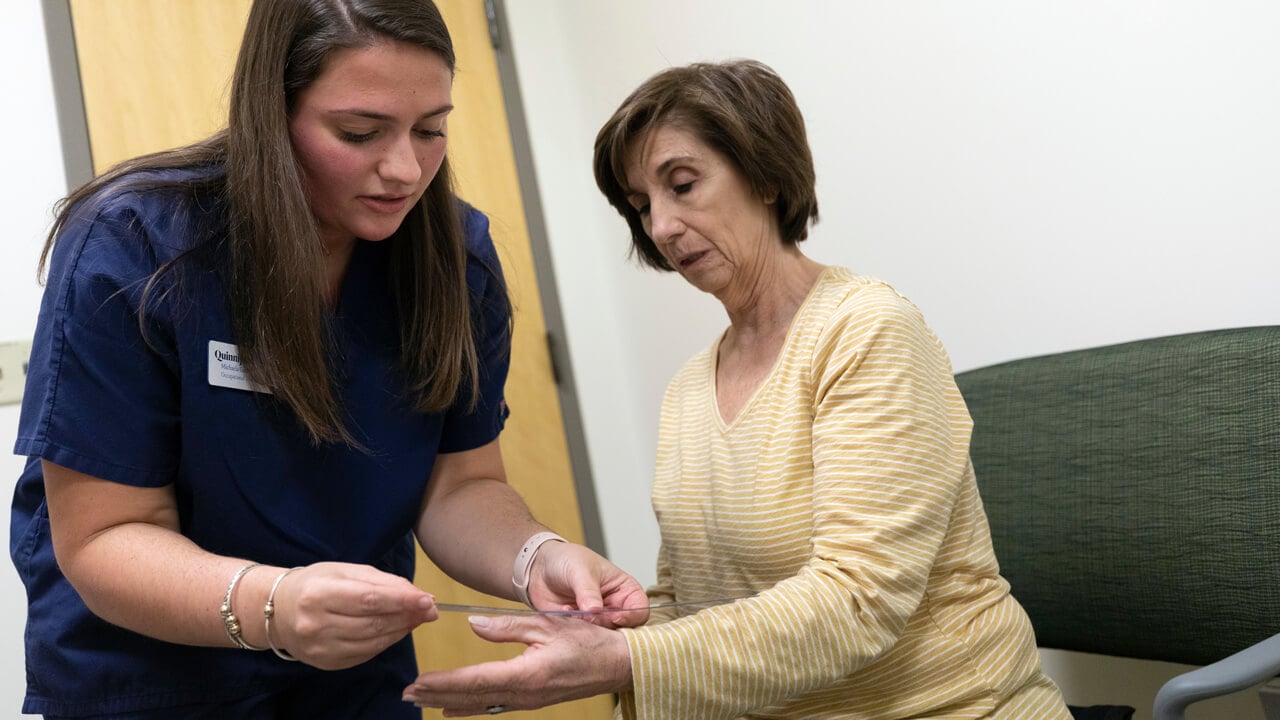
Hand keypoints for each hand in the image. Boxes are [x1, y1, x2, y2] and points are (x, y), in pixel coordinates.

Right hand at [265, 562, 436, 669]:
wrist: (277, 611)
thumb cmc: (315, 583)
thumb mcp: (344, 571)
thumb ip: (381, 581)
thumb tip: (418, 596)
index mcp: (319, 594)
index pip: (369, 599)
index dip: (402, 601)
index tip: (428, 600)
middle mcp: (316, 624)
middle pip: (373, 622)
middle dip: (407, 616)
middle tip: (430, 609)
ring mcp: (320, 648)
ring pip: (373, 641)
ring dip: (401, 630)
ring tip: (417, 618)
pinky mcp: (326, 663)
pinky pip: (366, 654)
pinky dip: (386, 642)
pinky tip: (396, 630)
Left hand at [403, 614, 631, 714]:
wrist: (620, 663)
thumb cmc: (591, 640)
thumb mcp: (549, 624)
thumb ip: (509, 626)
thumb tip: (474, 624)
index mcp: (529, 673)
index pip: (477, 680)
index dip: (445, 683)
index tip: (419, 682)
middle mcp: (526, 693)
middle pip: (473, 698)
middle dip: (438, 696)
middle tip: (408, 695)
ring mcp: (530, 700)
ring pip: (482, 705)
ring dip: (450, 702)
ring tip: (423, 701)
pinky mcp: (533, 699)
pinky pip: (495, 705)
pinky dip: (470, 706)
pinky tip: (454, 708)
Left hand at [530, 543, 649, 627]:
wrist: (539, 567)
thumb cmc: (566, 560)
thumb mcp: (580, 569)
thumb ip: (588, 591)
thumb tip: (595, 610)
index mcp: (625, 590)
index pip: (640, 610)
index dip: (631, 617)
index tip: (614, 617)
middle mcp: (614, 608)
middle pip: (623, 629)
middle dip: (605, 626)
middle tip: (588, 617)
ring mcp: (598, 620)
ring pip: (603, 637)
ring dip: (588, 629)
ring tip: (572, 612)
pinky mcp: (581, 629)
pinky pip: (583, 639)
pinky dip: (574, 631)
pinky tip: (563, 613)